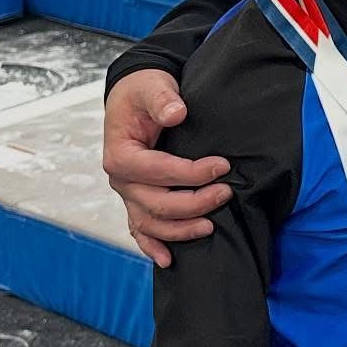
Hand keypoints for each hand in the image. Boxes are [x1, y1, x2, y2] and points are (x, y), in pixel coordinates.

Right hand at [102, 69, 231, 266]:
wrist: (135, 98)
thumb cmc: (144, 92)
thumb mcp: (152, 85)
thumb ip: (162, 98)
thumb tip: (176, 113)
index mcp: (120, 154)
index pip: (157, 171)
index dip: (191, 173)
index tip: (223, 166)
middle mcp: (121, 181)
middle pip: (157, 204)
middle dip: (194, 203)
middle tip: (226, 193)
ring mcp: (128, 195)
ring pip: (151, 224)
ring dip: (181, 230)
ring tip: (210, 226)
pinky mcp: (136, 201)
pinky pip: (141, 230)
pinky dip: (152, 246)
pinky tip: (168, 260)